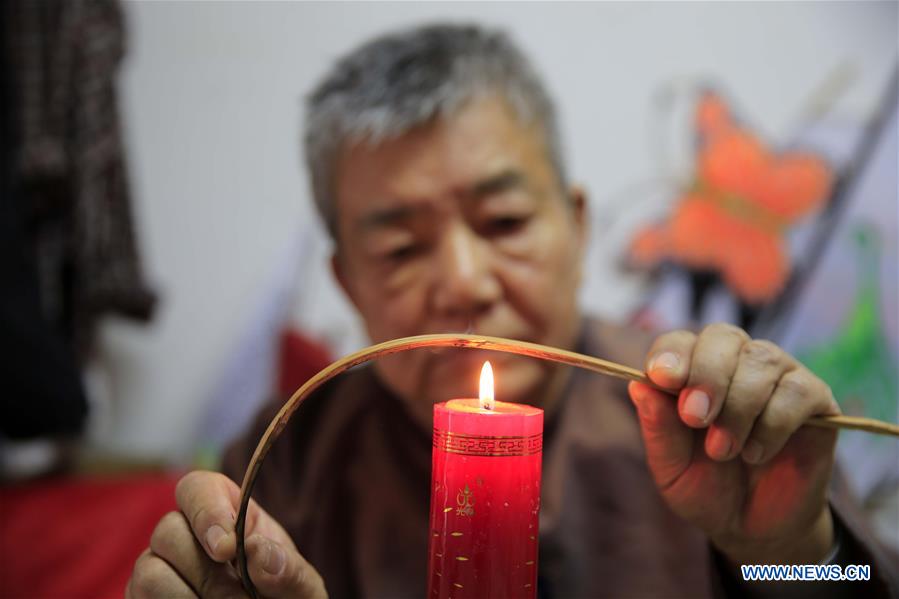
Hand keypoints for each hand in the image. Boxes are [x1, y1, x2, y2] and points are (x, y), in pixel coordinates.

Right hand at [127, 471, 326, 597]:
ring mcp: (160, 568)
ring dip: (189, 597)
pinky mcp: (144, 598)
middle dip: (206, 573)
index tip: (228, 548)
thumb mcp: (299, 584)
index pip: (197, 488)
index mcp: (227, 514)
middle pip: (168, 531)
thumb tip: (257, 549)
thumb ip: (287, 568)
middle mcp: (185, 534)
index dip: (207, 512)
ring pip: (149, 571)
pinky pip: (139, 598)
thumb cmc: (284, 598)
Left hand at [628, 323, 839, 565]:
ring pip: (761, 360)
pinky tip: (756, 454)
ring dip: (738, 407)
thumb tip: (638, 385)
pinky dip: (773, 423)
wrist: (754, 527)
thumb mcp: (671, 467)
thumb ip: (658, 427)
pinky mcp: (814, 399)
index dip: (671, 354)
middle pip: (723, 337)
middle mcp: (736, 362)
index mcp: (693, 370)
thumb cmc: (705, 488)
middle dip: (706, 376)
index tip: (662, 378)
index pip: (680, 341)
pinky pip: (797, 391)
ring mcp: (778, 376)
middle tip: (695, 418)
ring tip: (723, 450)